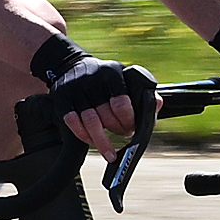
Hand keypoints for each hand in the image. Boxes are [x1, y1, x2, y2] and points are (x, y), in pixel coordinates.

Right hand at [30, 32, 150, 150]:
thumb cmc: (103, 76)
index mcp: (112, 74)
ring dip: (101, 141)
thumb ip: (140, 91)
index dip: (128, 120)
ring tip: (110, 154)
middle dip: (117, 130)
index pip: (121, 103)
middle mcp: (93, 80)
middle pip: (107, 115)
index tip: (132, 128)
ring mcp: (76, 89)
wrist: (70, 65)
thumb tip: (157, 104)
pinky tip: (91, 141)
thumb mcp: (123, 76)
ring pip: (90, 121)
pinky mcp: (62, 99)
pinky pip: (72, 122)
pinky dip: (83, 135)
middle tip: (123, 135)